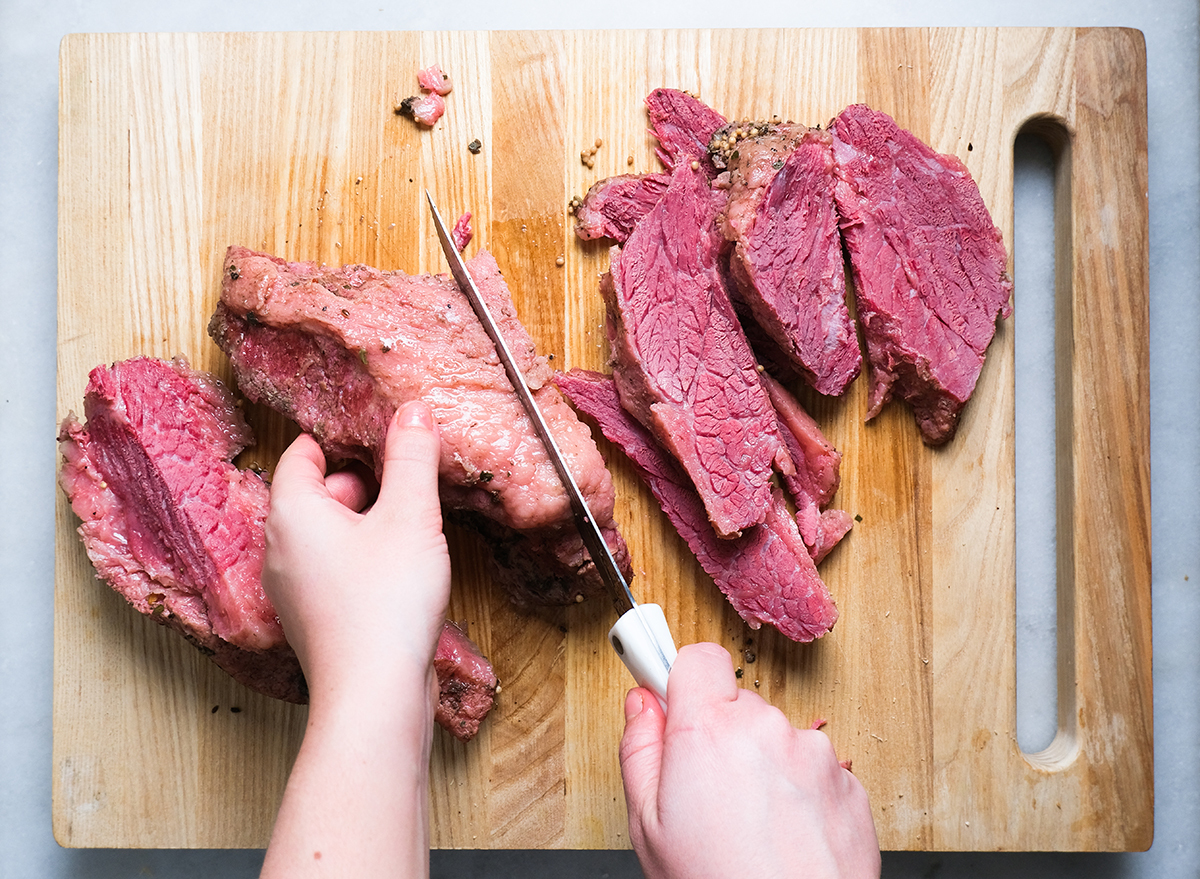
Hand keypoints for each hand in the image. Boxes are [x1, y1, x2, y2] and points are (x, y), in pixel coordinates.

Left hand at [262, 400, 450, 700]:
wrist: (373, 695)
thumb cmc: (385, 604)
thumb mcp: (410, 516)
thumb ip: (412, 457)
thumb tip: (412, 411)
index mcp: (291, 512)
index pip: (302, 453)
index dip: (341, 438)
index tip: (378, 433)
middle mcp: (280, 549)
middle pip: (316, 493)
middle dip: (361, 482)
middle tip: (406, 481)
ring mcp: (292, 589)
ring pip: (326, 535)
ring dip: (365, 524)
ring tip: (410, 526)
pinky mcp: (313, 619)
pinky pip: (332, 570)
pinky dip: (361, 560)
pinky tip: (400, 571)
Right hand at [619, 643, 880, 878]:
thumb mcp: (648, 824)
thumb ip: (640, 748)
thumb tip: (641, 704)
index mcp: (710, 730)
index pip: (698, 658)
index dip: (682, 680)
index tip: (670, 694)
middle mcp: (768, 729)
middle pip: (737, 705)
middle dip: (721, 736)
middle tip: (707, 793)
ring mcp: (815, 756)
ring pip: (777, 739)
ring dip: (764, 768)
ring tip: (750, 828)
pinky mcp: (849, 786)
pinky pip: (813, 772)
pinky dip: (799, 796)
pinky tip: (783, 838)